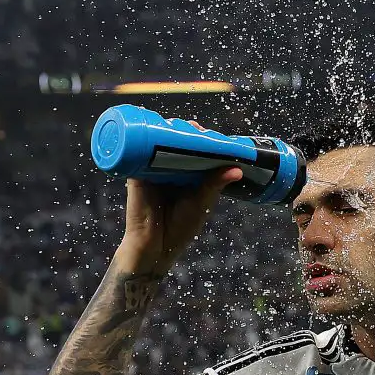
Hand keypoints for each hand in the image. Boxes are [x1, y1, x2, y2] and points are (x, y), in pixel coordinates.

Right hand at [114, 120, 242, 274]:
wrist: (154, 247)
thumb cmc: (179, 228)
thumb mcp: (201, 203)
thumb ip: (215, 185)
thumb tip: (238, 170)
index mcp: (187, 176)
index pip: (195, 152)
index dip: (202, 140)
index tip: (211, 134)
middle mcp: (169, 171)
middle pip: (176, 143)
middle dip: (186, 131)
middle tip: (195, 128)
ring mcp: (152, 171)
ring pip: (159, 144)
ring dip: (168, 131)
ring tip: (180, 127)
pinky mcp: (136, 174)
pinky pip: (140, 153)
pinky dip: (147, 140)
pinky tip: (156, 132)